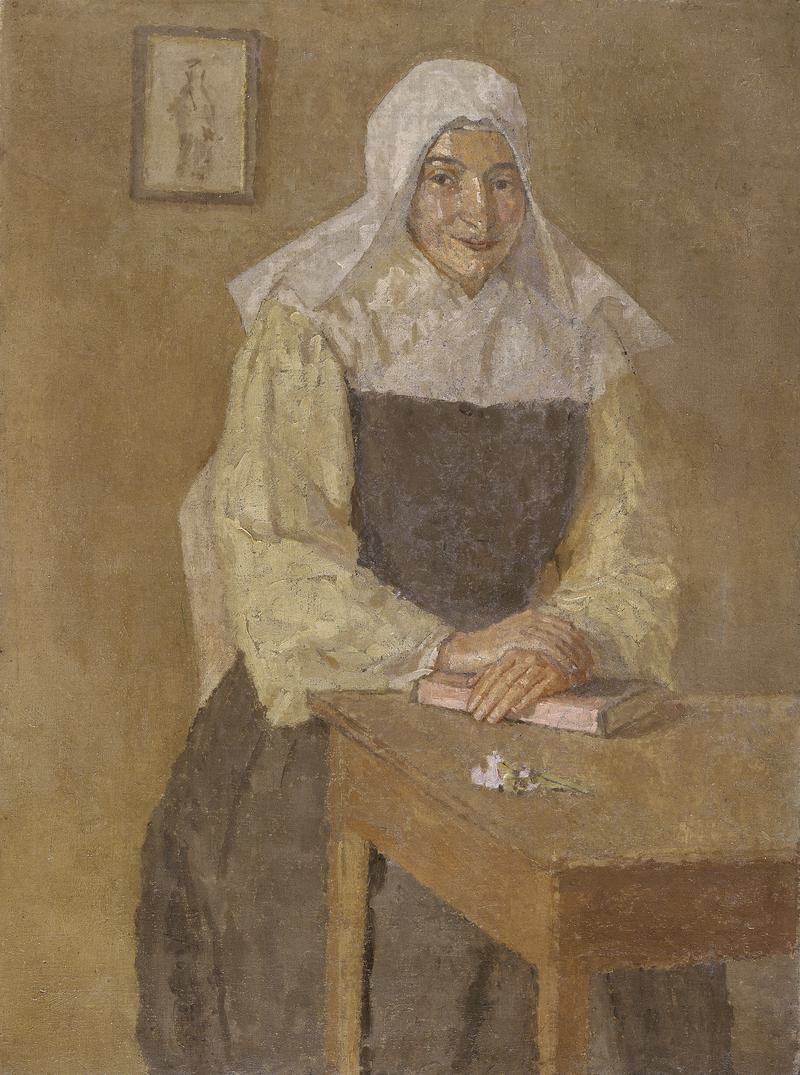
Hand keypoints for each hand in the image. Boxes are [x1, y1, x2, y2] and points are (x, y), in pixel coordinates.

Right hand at [438, 609, 592, 681]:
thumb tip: (562, 650)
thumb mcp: (518, 642)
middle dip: (580, 651)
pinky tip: (565, 670)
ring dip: (572, 657)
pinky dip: (558, 659)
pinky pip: (544, 648)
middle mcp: (530, 618)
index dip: (580, 643)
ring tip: (581, 672)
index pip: (565, 627)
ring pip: (557, 640)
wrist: (467, 651)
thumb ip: (537, 641)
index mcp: (533, 617)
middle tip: (590, 668)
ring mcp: (523, 627)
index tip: (589, 659)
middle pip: (565, 633)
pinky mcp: (517, 638)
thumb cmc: (492, 651)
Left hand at [468, 648, 578, 724]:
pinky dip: (525, 701)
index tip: (470, 706)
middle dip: (487, 701)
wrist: (571, 656)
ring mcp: (539, 668)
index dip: (480, 691)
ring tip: (491, 719)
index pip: (492, 674)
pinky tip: (515, 711)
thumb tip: (469, 683)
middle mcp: (525, 659)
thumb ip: (493, 670)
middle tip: (476, 716)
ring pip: (517, 689)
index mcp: (513, 654)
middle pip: (502, 683)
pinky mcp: (554, 677)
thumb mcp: (514, 661)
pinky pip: (537, 691)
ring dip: (502, 705)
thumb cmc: (536, 661)